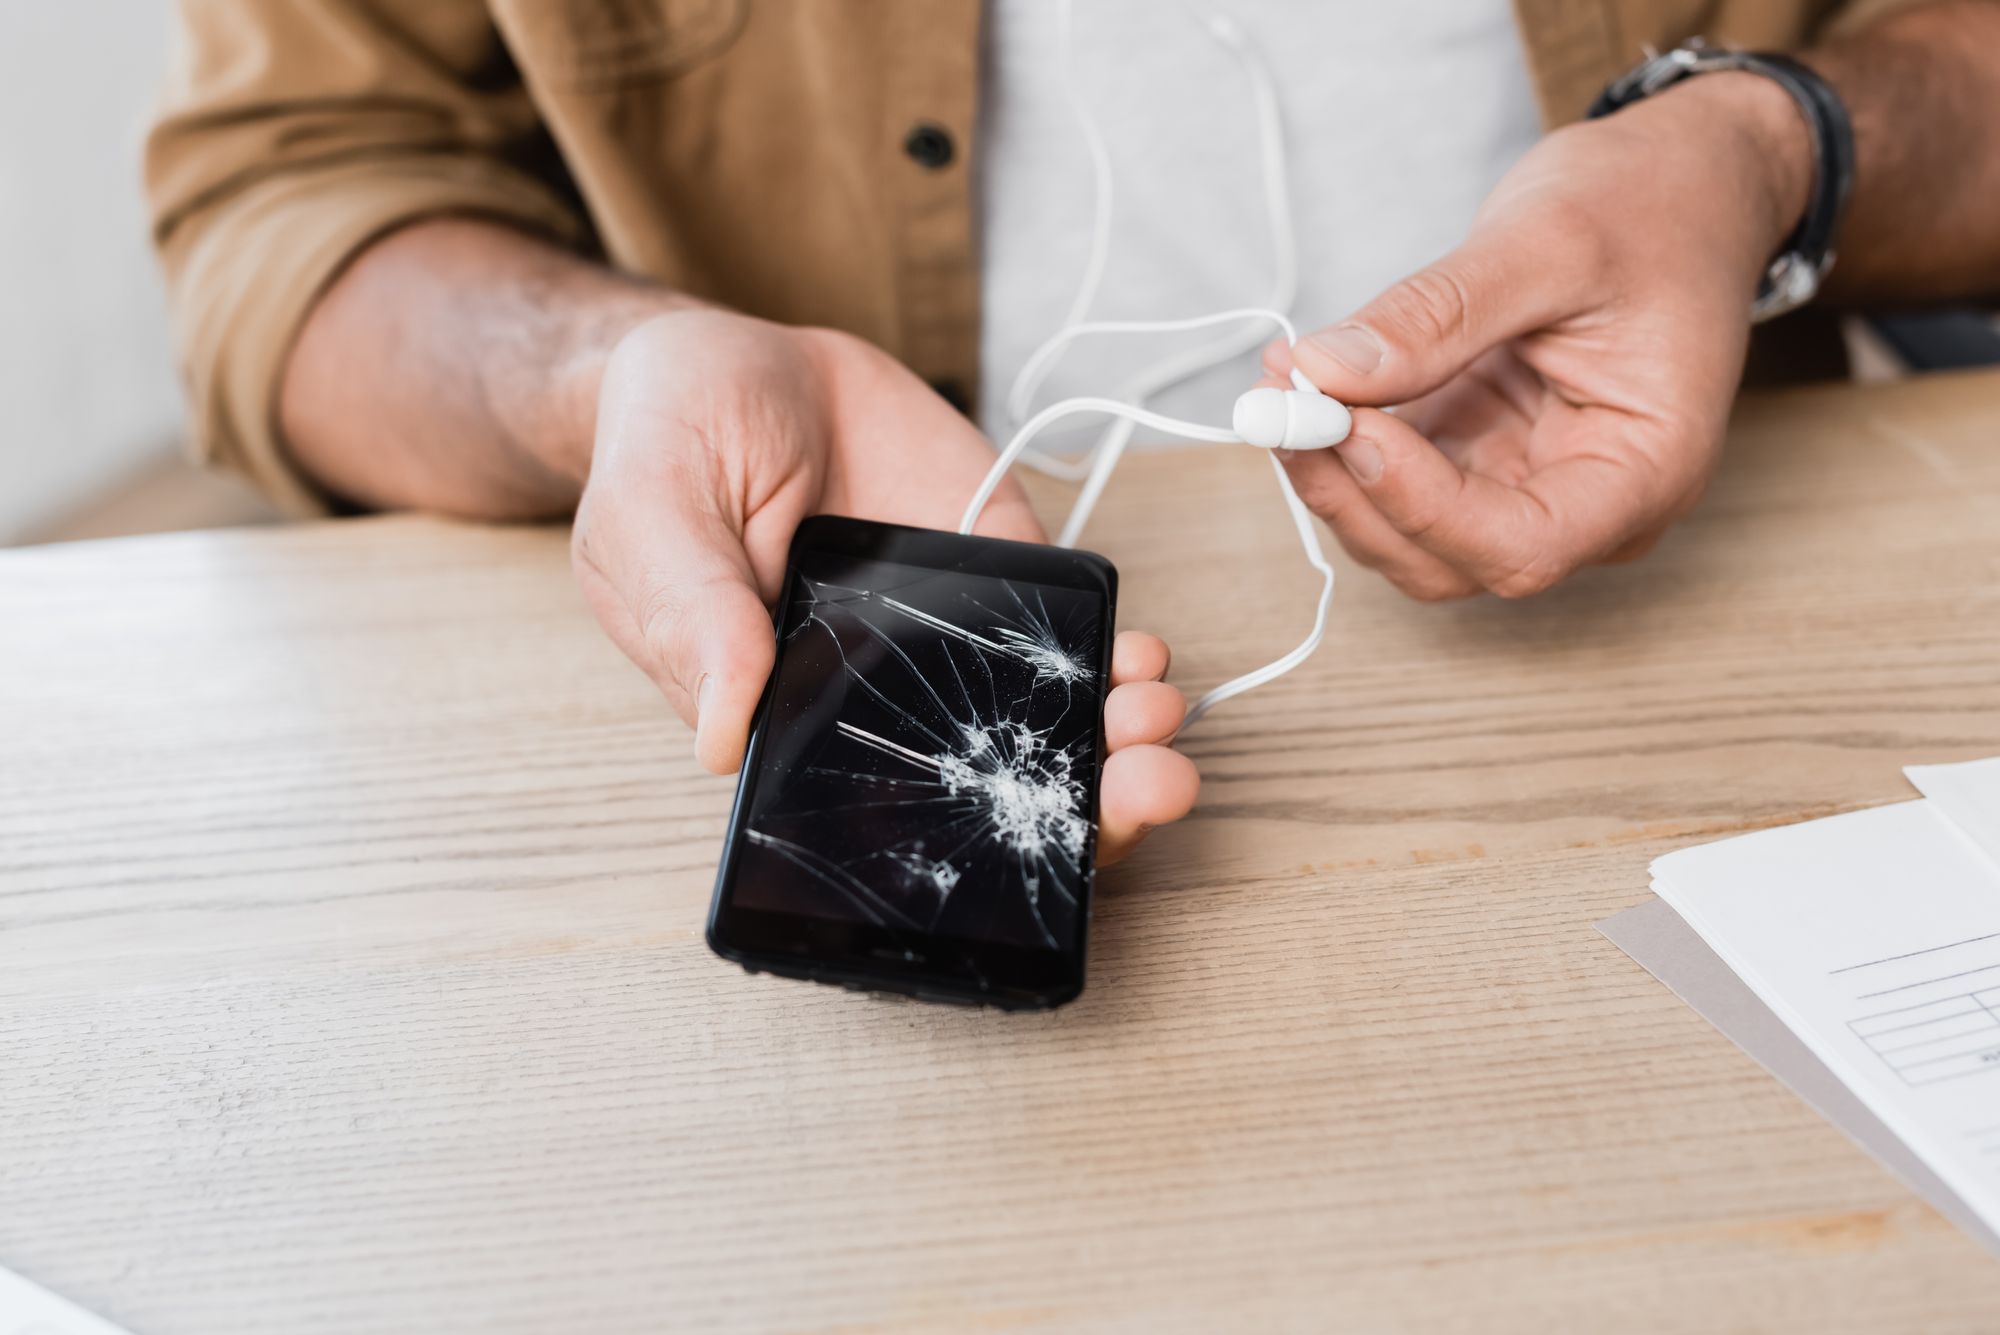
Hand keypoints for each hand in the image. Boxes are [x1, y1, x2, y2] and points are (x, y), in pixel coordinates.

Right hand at [571, 308, 1197, 863]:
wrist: (743, 356)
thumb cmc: (671, 445)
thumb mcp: (651, 512)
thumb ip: (689, 612)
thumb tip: (720, 732)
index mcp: (778, 714)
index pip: (873, 819)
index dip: (957, 854)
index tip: (1029, 853)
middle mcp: (872, 694)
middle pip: (980, 787)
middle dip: (1075, 806)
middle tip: (1139, 788)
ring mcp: (943, 636)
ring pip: (1039, 720)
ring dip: (1114, 739)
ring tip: (1150, 719)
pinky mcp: (995, 568)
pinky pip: (1063, 625)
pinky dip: (1111, 650)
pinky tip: (1137, 653)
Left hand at [1264, 73, 1813, 599]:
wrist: (1687, 182)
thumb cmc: (1655, 207)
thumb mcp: (1550, 240)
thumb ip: (1440, 315)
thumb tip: (1326, 371)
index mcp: (1645, 472)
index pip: (1521, 546)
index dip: (1421, 504)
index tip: (1350, 423)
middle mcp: (1590, 503)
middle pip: (1447, 557)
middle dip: (1354, 490)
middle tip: (1286, 399)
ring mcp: (1531, 484)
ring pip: (1407, 532)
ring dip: (1332, 469)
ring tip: (1286, 375)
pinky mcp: (1483, 455)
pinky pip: (1398, 479)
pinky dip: (1340, 438)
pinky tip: (1304, 377)